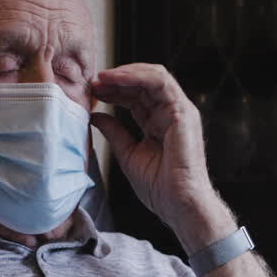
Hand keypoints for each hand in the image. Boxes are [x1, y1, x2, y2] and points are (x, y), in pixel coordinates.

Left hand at [90, 64, 218, 233]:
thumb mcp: (127, 154)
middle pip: (143, 83)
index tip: (92, 92)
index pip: (136, 96)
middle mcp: (171, 113)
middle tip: (94, 82)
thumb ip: (114, 133)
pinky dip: (138, 77)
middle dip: (117, 79)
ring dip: (125, 73)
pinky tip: (117, 79)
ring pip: (153, 76)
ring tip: (103, 78)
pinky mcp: (183, 112)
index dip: (114, 90)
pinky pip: (161, 83)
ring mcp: (179, 110)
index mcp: (159, 123)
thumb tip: (95, 116)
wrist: (178, 203)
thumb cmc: (160, 187)